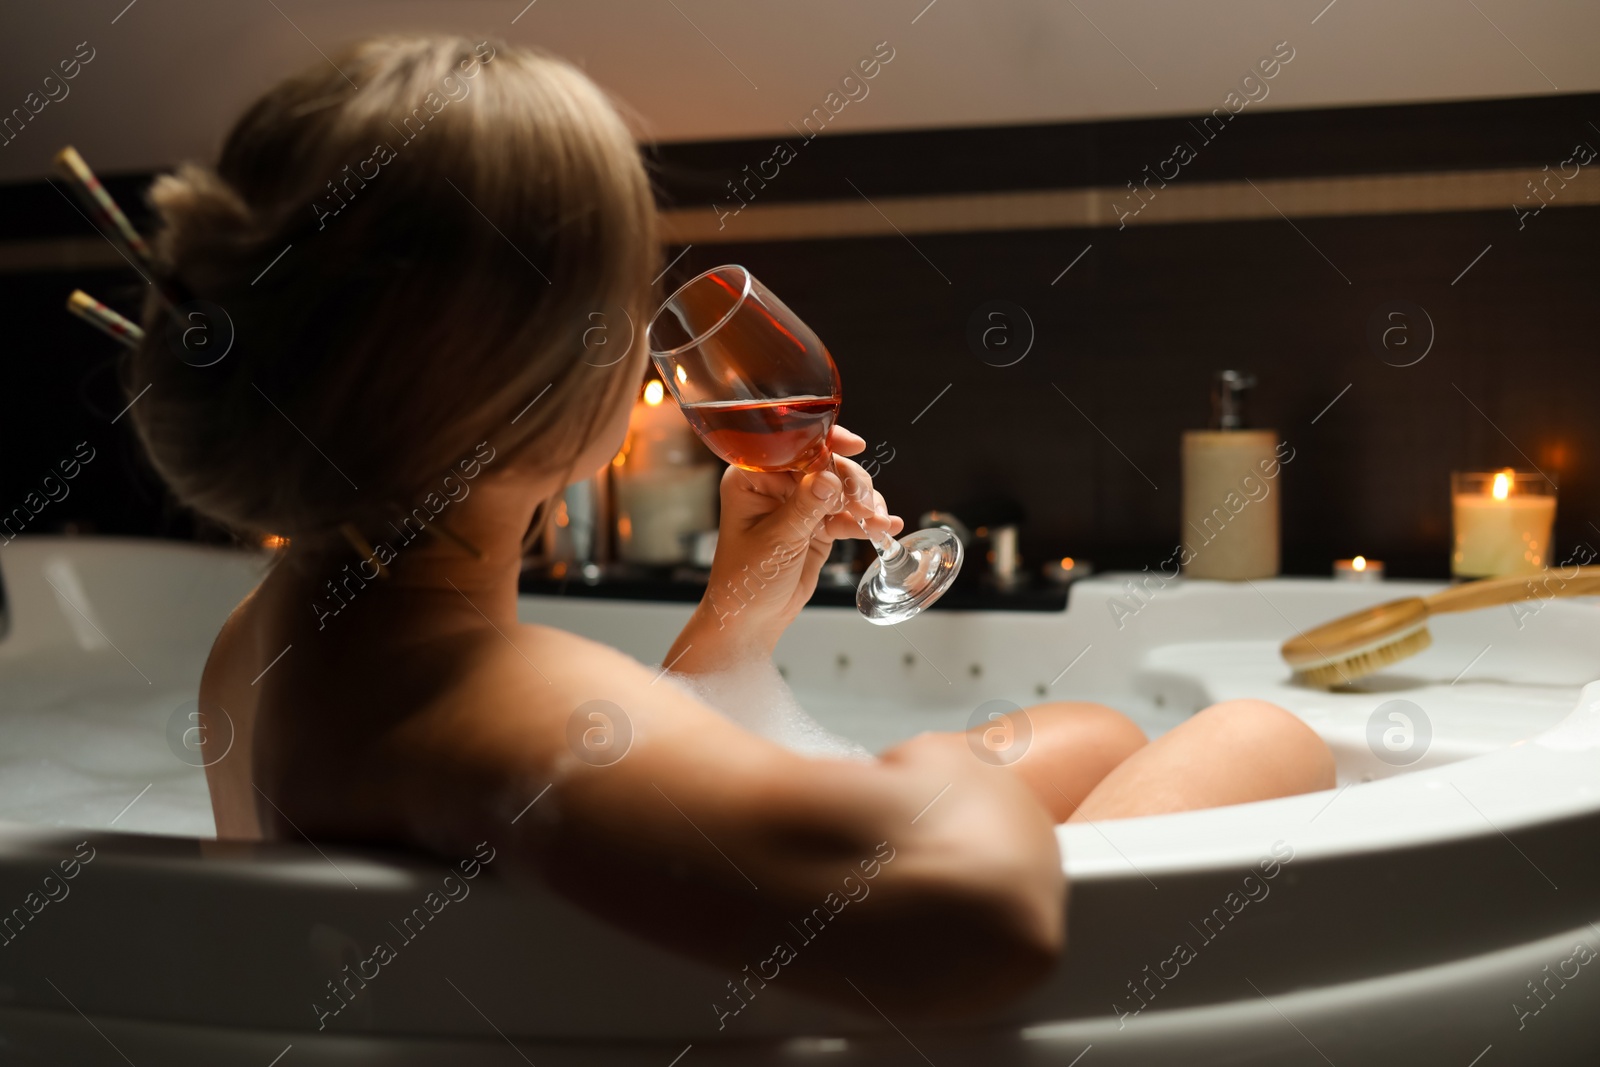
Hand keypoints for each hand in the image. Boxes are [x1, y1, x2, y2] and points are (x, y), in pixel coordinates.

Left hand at [669, 425, 903, 666]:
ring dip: (863, 502)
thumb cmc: (746, 580)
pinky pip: (846, 515)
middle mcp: (776, 486)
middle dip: (850, 482)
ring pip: (840, 489)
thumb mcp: (776, 540)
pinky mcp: (816, 526)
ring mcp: (799, 506)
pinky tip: (885, 527)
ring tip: (875, 521)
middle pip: (823, 465)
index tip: (854, 446)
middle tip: (864, 503)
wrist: (752, 619)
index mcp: (752, 479)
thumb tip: (829, 478)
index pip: (791, 447)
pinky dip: (865, 521)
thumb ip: (804, 508)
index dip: (824, 442)